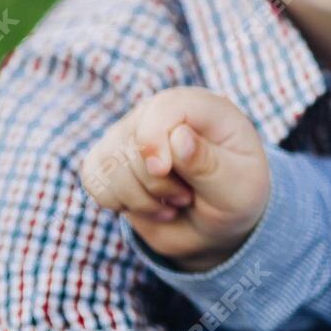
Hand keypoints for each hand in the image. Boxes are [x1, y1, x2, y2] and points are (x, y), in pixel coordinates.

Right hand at [78, 86, 269, 271]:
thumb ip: (209, 163)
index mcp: (203, 107)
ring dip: (138, 198)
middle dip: (157, 184)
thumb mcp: (238, 185)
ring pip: (108, 163)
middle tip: (186, 197)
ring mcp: (131, 134)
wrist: (218, 223)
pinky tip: (146, 205)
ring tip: (171, 203)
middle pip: (132, 142)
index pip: (165, 106)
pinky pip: (93, 179)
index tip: (161, 170)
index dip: (154, 138)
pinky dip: (117, 202)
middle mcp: (161, 113)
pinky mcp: (110, 160)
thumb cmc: (234, 196)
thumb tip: (178, 136)